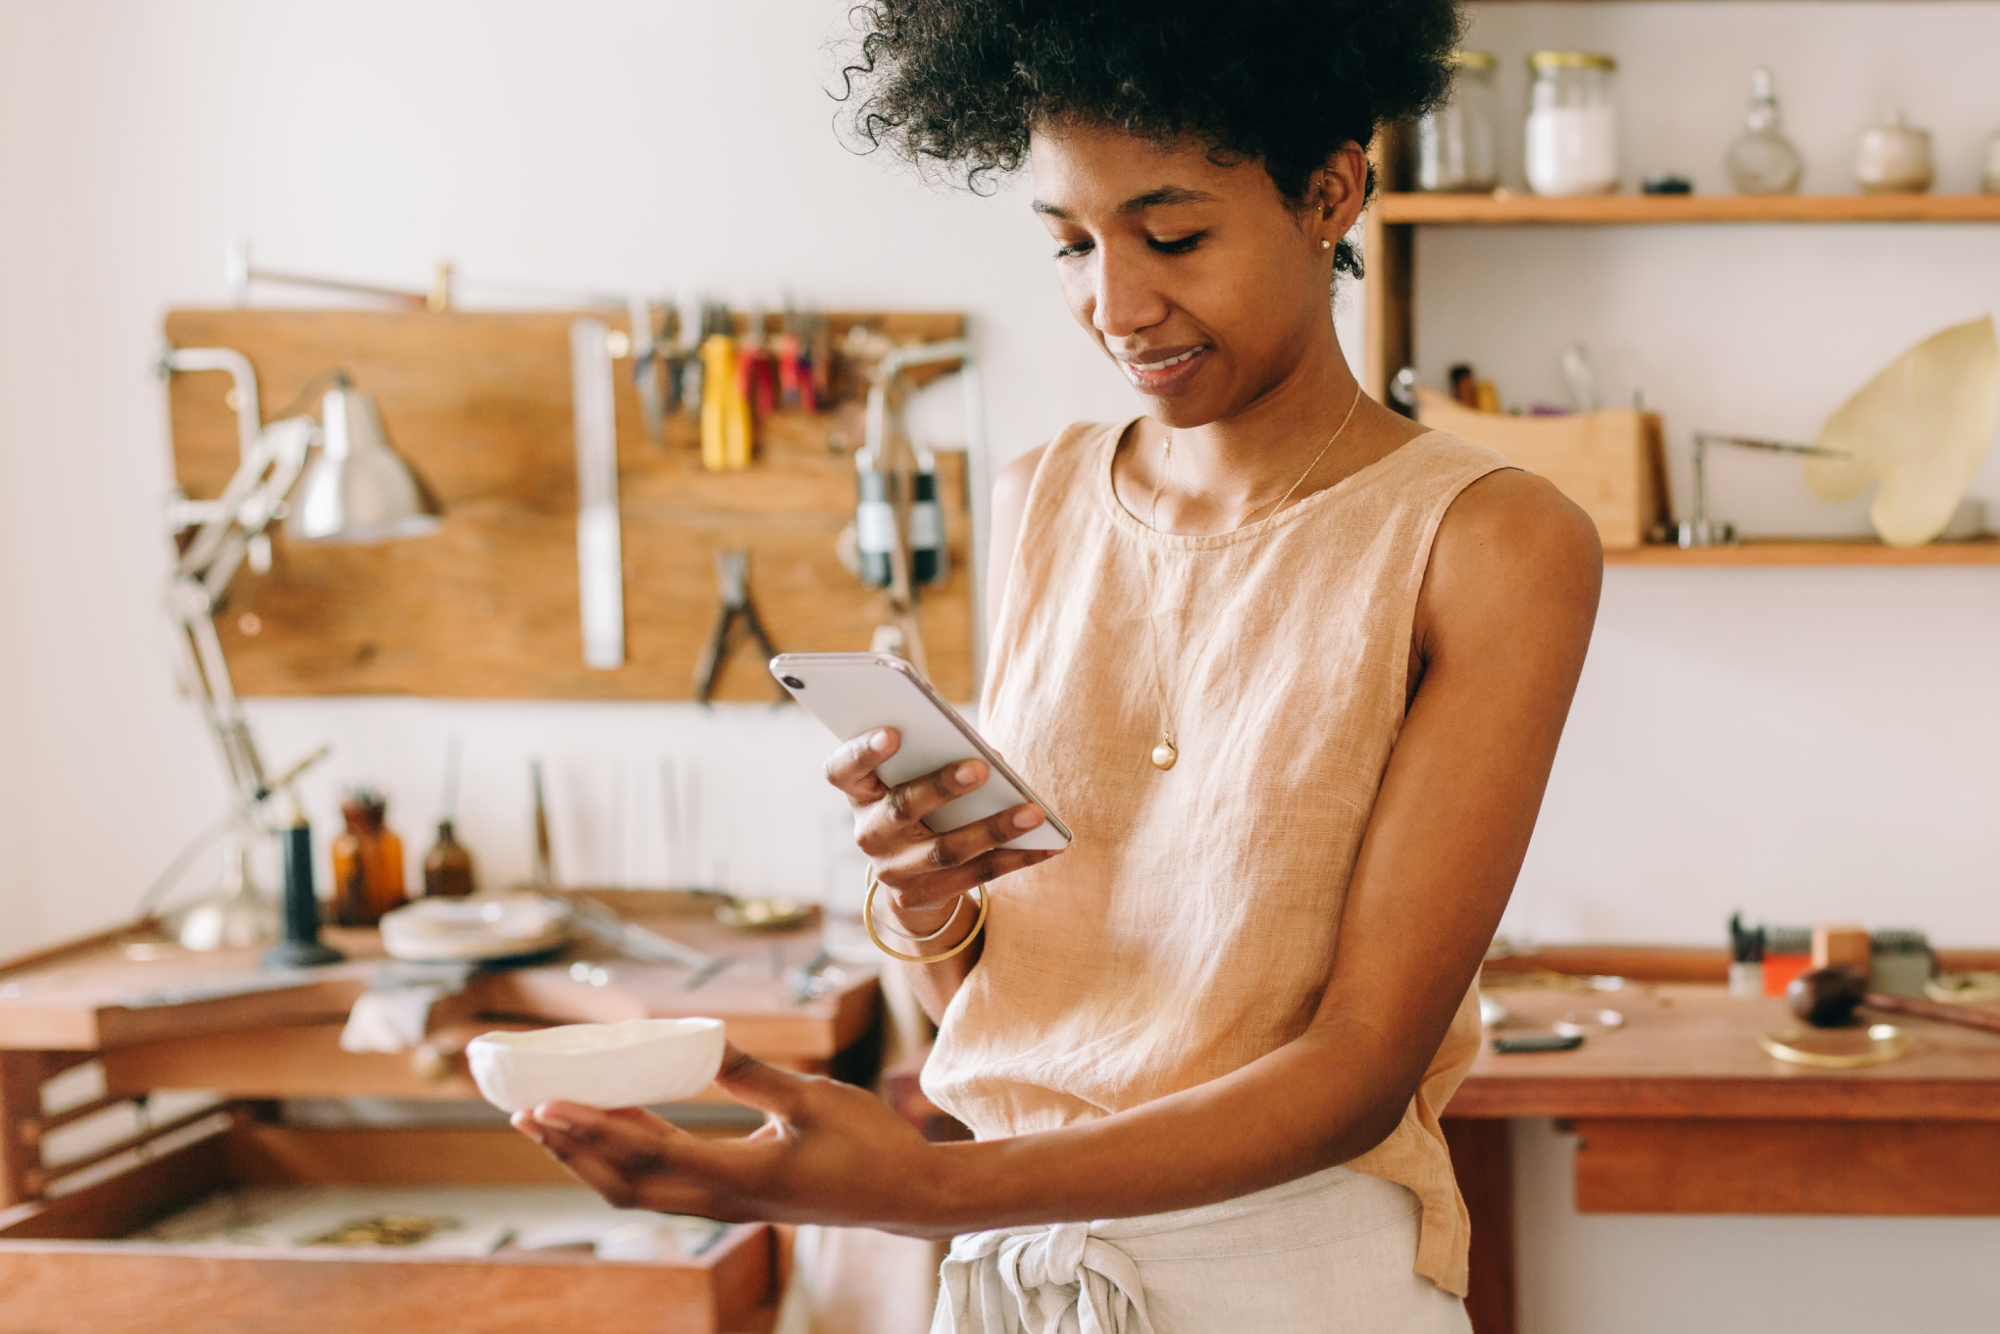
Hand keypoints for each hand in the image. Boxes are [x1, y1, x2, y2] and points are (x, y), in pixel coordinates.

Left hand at [510, 1044, 964, 1235]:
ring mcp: (726, 1205)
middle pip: (624, 1183)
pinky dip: (626, 1154)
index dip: (591, 1130)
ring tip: (551, 1121)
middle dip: (570, 1148)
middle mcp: (722, 1201)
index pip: (647, 1154)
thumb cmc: (869, 1144)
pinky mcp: (734, 1198)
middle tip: (524, 1111)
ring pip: (637, 1190)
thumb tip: (704, 1041)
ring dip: (589, 1156)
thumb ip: (754, 1075)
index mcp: (741, 1177)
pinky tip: (617, 1120)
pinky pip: (662, 1182)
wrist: (905, 1196)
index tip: (546, 1106)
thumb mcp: (816, 1099)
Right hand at [824, 729, 1061, 927]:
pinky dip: (1015, 859)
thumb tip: (990, 757)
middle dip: (942, 786)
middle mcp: (868, 832)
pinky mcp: (919, 897)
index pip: (843, 769)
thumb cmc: (919, 803)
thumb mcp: (912, 778)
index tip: (893, 733)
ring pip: (946, 849)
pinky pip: (974, 877)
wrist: (907, 873)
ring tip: (1033, 812)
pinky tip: (1048, 847)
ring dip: (993, 829)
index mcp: (859, 791)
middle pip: (903, 807)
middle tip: (981, 767)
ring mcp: (891, 870)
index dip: (863, 752)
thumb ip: (936, 758)